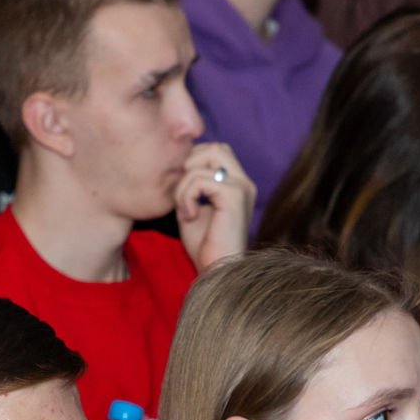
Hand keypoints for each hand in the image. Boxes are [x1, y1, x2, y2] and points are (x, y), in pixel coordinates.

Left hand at [174, 143, 253, 271]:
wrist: (216, 272)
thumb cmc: (204, 247)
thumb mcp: (192, 209)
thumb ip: (189, 186)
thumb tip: (175, 166)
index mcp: (237, 184)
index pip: (215, 151)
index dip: (192, 163)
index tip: (181, 191)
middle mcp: (244, 182)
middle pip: (215, 147)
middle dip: (190, 164)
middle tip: (181, 194)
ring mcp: (242, 187)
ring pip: (208, 157)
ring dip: (185, 182)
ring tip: (184, 208)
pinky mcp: (234, 196)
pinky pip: (201, 179)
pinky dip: (187, 195)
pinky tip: (188, 216)